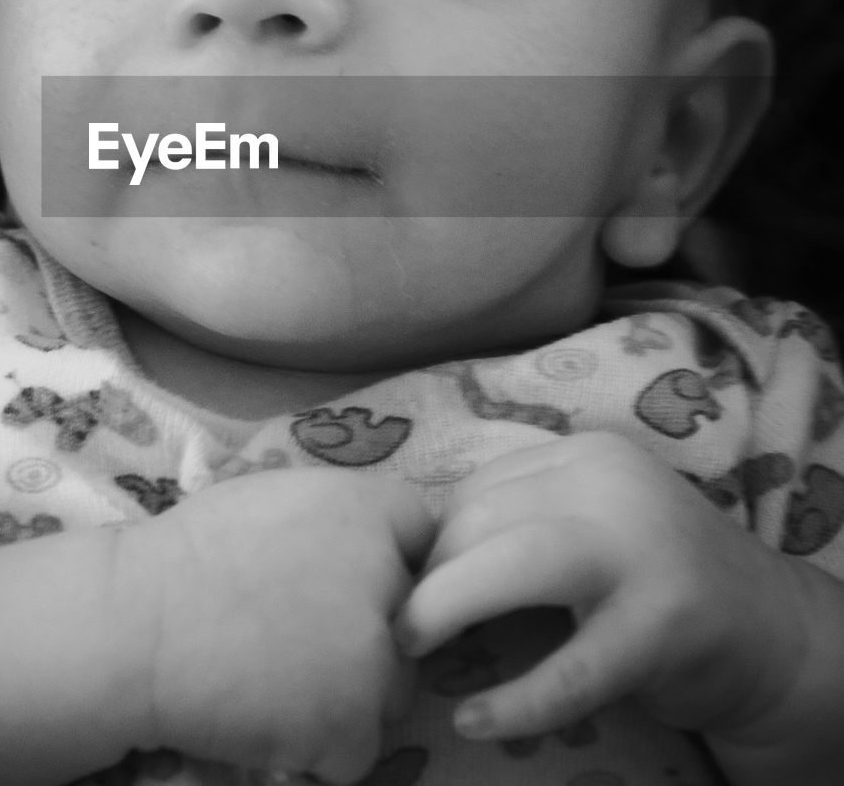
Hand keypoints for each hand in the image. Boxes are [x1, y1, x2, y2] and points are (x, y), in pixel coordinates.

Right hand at [121, 468, 434, 782]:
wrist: (133, 626)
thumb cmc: (190, 555)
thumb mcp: (277, 499)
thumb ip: (342, 518)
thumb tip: (381, 546)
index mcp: (368, 508)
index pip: (425, 538)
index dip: (391, 566)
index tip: (352, 585)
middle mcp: (387, 576)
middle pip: (413, 621)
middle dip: (369, 636)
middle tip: (299, 640)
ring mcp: (375, 655)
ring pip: (393, 690)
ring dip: (350, 696)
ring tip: (277, 679)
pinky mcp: (354, 725)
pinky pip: (358, 750)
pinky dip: (319, 750)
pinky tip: (268, 719)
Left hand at [394, 431, 806, 744]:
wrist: (774, 633)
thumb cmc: (654, 578)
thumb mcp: (588, 523)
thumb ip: (521, 516)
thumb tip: (413, 549)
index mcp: (586, 455)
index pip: (479, 487)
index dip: (432, 539)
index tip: (410, 583)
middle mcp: (612, 483)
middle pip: (484, 517)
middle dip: (429, 572)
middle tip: (400, 624)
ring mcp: (642, 548)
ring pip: (515, 564)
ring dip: (447, 606)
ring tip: (411, 649)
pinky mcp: (664, 622)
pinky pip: (572, 666)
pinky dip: (516, 697)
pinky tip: (474, 719)